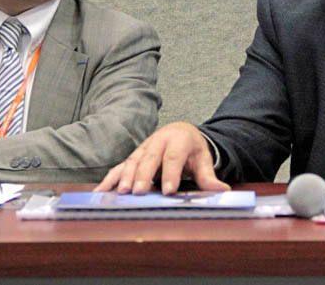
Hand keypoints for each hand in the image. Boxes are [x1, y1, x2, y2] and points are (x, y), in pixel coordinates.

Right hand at [94, 122, 229, 194]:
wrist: (180, 132)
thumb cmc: (192, 148)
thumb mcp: (203, 159)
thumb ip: (208, 176)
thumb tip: (222, 190)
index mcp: (178, 140)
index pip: (174, 157)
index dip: (171, 173)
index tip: (169, 191)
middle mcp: (159, 141)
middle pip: (150, 158)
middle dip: (144, 175)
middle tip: (139, 191)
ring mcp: (144, 148)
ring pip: (133, 161)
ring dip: (125, 176)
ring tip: (121, 192)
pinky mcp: (134, 156)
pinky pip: (120, 166)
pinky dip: (111, 178)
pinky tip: (102, 191)